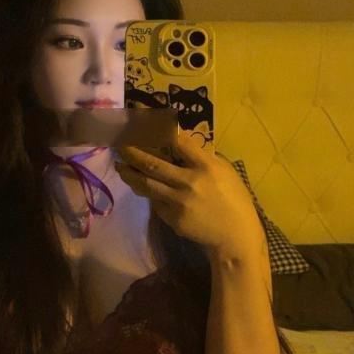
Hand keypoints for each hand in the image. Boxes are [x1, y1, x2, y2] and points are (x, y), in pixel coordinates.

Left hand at [114, 128, 264, 257]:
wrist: (235, 236)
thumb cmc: (234, 199)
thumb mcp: (224, 171)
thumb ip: (201, 157)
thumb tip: (177, 144)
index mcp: (206, 166)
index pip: (177, 141)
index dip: (156, 127)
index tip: (140, 117)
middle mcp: (189, 182)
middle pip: (152, 164)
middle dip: (131, 151)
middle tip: (118, 143)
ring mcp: (178, 202)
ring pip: (146, 184)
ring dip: (129, 173)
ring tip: (119, 164)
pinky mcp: (172, 219)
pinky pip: (154, 201)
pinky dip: (147, 191)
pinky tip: (140, 184)